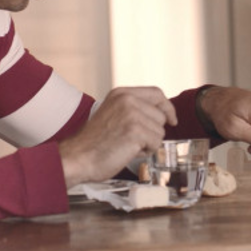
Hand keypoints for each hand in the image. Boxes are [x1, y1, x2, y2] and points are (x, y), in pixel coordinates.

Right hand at [59, 86, 177, 186]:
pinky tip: (127, 151)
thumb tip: (162, 114)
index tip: (172, 119)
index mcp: (121, 93)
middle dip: (152, 131)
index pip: (157, 93)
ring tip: (126, 145)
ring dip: (148, 143)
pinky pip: (156, 144)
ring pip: (160, 131)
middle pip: (161, 115)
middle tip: (131, 140)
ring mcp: (132, 114)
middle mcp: (127, 99)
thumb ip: (134, 109)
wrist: (78, 158)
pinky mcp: (136, 131)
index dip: (167, 107)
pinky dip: (145, 152)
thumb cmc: (94, 143)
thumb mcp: (113, 113)